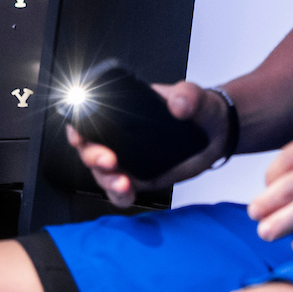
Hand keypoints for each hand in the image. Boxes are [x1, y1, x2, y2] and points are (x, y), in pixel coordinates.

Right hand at [66, 81, 228, 206]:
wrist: (214, 134)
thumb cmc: (198, 110)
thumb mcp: (194, 96)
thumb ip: (188, 96)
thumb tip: (178, 105)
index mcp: (122, 112)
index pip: (89, 118)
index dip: (77, 126)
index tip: (79, 134)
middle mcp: (119, 137)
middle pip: (91, 149)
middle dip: (93, 157)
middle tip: (109, 160)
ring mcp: (127, 160)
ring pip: (102, 174)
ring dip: (106, 180)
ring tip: (123, 182)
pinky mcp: (139, 179)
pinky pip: (121, 192)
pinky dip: (120, 196)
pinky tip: (128, 193)